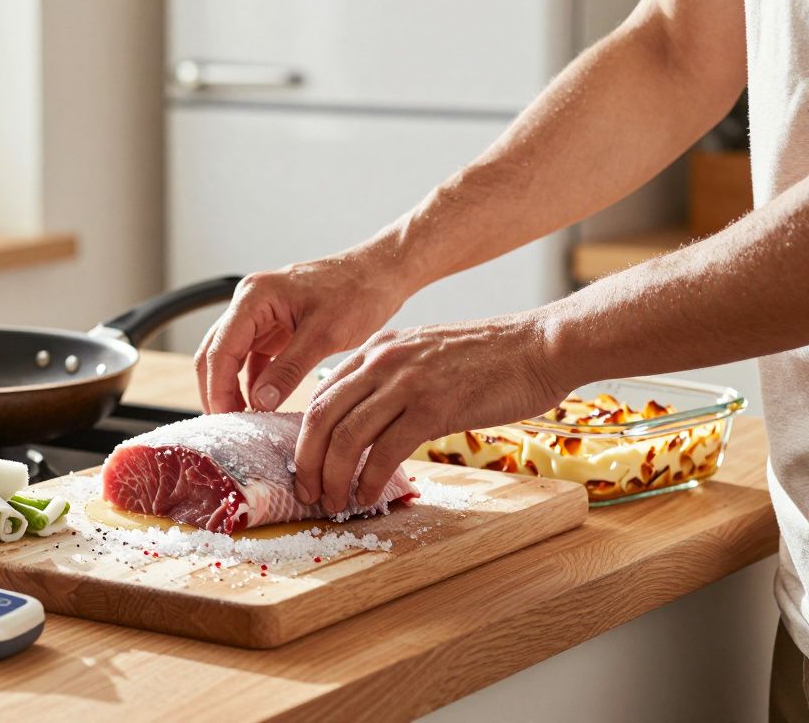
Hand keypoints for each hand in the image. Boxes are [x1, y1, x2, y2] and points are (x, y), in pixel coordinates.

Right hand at [195, 242, 416, 414]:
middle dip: (216, 389)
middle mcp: (250, 302)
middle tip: (227, 426)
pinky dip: (251, 383)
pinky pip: (252, 359)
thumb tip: (259, 402)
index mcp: (255, 296)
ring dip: (231, 387)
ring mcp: (259, 315)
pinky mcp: (273, 327)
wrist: (380, 273)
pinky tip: (260, 406)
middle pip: (215, 352)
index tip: (225, 418)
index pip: (220, 347)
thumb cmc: (358, 292)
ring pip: (230, 356)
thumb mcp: (324, 334)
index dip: (217, 386)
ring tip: (241, 420)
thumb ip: (288, 369)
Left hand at [293, 312, 568, 511]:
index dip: (306, 437)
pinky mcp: (433, 407)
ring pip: (347, 438)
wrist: (541, 345)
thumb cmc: (491, 357)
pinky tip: (367, 497)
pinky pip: (385, 452)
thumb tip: (368, 421)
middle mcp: (382, 361)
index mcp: (377, 349)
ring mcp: (406, 382)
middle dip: (306, 462)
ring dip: (333, 478)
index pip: (321, 396)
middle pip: (321, 418)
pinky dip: (369, 481)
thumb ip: (392, 380)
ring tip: (334, 502)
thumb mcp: (426, 354)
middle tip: (307, 493)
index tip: (305, 467)